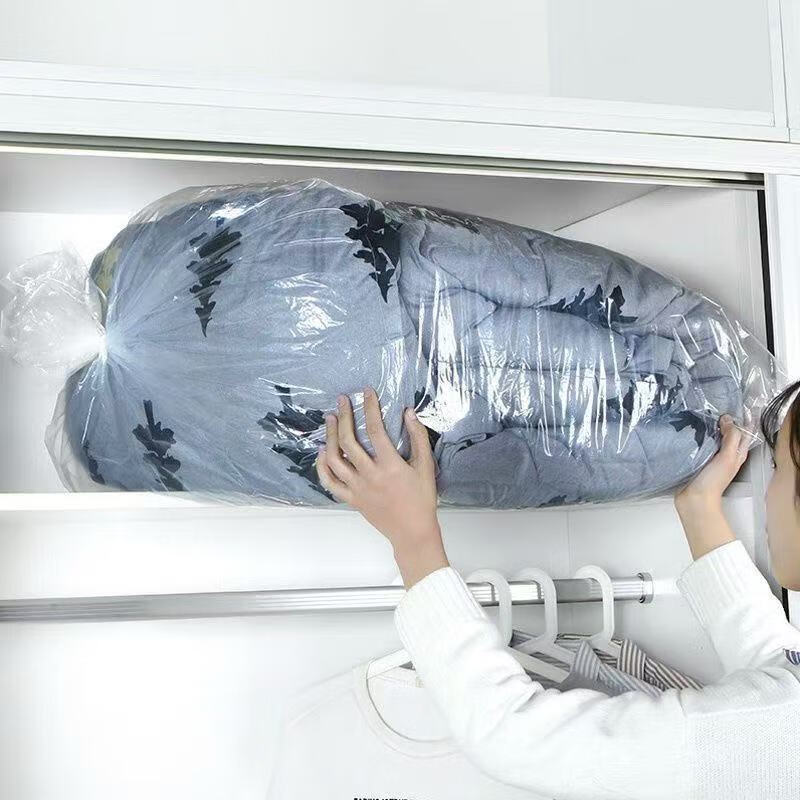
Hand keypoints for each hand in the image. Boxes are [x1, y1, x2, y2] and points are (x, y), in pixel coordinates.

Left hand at [316, 387, 448, 586]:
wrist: (413, 531)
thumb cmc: (422, 499)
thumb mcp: (426, 467)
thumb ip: (418, 438)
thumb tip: (408, 413)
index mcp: (390, 466)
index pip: (376, 430)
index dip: (370, 407)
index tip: (366, 393)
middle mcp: (370, 475)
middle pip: (348, 441)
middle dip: (343, 417)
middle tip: (342, 401)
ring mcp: (357, 488)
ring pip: (334, 460)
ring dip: (329, 437)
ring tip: (331, 420)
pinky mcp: (351, 499)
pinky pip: (329, 483)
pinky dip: (322, 467)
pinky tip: (322, 452)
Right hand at [675, 414, 747, 558]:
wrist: (694, 500)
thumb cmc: (713, 482)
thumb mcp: (727, 457)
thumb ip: (731, 438)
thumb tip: (728, 419)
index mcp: (737, 453)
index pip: (744, 432)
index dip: (742, 419)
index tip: (733, 405)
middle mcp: (726, 453)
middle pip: (729, 433)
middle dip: (725, 420)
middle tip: (715, 406)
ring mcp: (712, 456)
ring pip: (714, 437)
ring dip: (710, 426)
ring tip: (702, 414)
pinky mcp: (698, 459)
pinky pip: (700, 443)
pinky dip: (698, 435)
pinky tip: (691, 429)